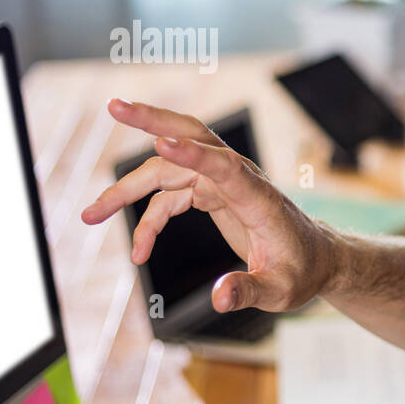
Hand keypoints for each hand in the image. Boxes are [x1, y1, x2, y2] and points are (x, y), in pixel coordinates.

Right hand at [81, 99, 334, 312]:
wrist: (314, 259)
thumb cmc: (302, 271)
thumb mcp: (280, 291)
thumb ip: (248, 291)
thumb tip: (218, 298)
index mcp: (259, 198)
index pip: (226, 167)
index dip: (195, 154)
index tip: (161, 144)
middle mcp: (239, 180)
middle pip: (192, 139)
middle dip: (152, 121)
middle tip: (114, 106)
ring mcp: (223, 183)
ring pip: (168, 170)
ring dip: (128, 190)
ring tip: (90, 214)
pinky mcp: (213, 193)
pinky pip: (170, 198)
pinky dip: (149, 222)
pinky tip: (138, 250)